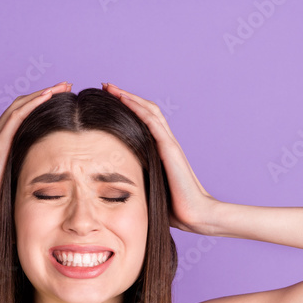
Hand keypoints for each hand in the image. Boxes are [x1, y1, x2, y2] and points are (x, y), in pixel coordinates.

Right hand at [0, 81, 72, 225]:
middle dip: (45, 93)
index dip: (40, 104)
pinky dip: (33, 103)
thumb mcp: (11, 178)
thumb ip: (22, 168)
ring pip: (20, 105)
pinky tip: (48, 96)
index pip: (21, 114)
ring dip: (43, 93)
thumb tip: (42, 172)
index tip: (61, 98)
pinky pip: (16, 116)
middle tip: (66, 86)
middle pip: (22, 104)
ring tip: (63, 86)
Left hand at [101, 82, 215, 233]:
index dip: (127, 109)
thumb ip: (135, 181)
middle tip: (106, 87)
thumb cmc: (173, 209)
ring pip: (149, 111)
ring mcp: (169, 144)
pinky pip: (152, 123)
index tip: (107, 102)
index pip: (143, 122)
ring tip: (110, 87)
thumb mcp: (148, 190)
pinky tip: (124, 100)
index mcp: (160, 151)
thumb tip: (111, 185)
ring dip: (129, 97)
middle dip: (125, 97)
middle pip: (145, 110)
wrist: (196, 216)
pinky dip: (138, 108)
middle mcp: (165, 143)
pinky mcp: (170, 149)